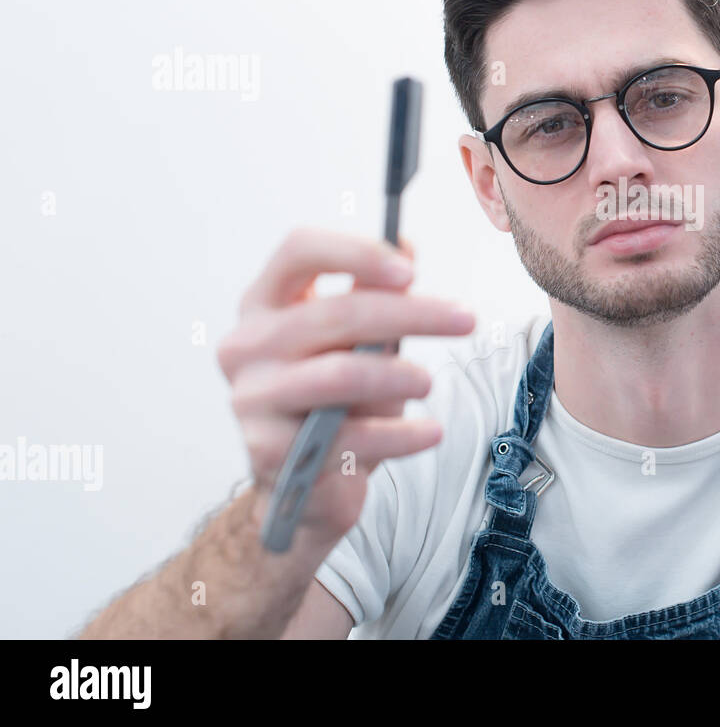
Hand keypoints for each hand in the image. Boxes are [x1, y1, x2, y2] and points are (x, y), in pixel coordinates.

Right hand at [216, 228, 475, 551]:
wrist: (307, 481)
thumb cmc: (336, 398)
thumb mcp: (358, 339)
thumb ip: (373, 293)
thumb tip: (406, 245)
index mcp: (264, 302)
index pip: (298, 250)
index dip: (356, 252)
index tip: (412, 271)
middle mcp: (246, 344)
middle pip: (335, 313)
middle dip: (411, 314)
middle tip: (465, 320)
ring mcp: (251, 398)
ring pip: (340, 374)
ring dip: (400, 375)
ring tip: (429, 383)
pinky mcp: (268, 451)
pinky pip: (347, 436)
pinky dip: (398, 434)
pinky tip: (430, 433)